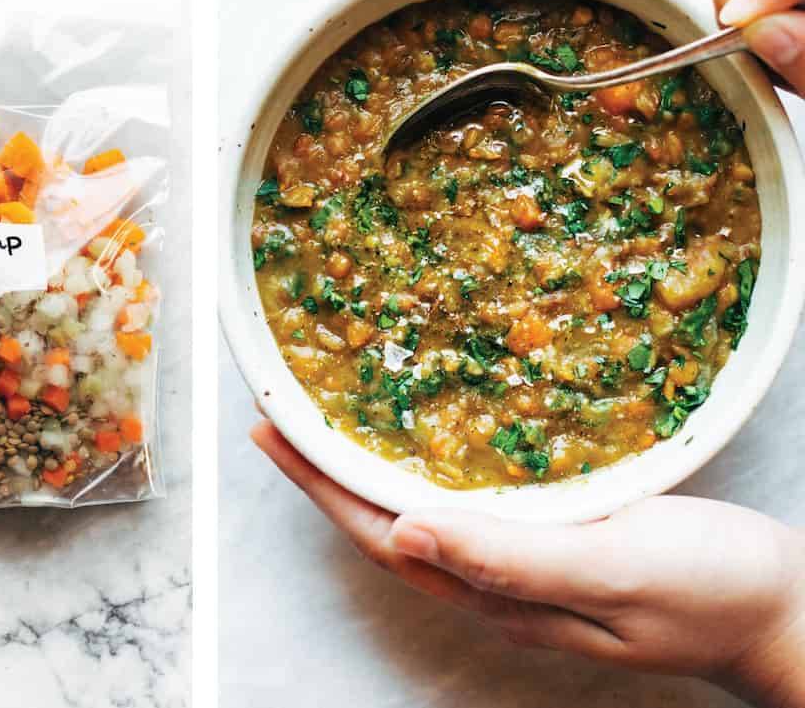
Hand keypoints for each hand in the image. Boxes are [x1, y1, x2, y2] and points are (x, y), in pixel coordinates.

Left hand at [252, 419, 804, 706]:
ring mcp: (522, 563)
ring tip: (327, 420)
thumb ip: (509, 557)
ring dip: (365, 468)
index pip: (381, 534)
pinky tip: (422, 440)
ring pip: (419, 511)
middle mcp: (495, 581)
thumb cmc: (708, 589)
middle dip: (325, 472)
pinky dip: (425, 466)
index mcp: (497, 592)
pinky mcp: (554, 539)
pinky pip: (467, 501)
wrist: (784, 608)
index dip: (321, 484)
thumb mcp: (610, 567)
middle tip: (278, 416)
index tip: (271, 433)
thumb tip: (400, 535)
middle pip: (385, 523)